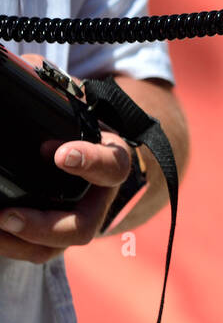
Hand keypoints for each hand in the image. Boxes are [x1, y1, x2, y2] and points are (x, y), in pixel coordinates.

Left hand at [0, 55, 131, 262]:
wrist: (86, 149)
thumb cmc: (74, 120)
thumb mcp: (70, 98)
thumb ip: (50, 82)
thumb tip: (24, 69)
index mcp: (110, 158)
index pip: (112, 165)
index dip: (90, 161)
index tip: (58, 153)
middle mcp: (97, 197)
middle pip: (82, 226)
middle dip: (45, 225)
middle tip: (9, 214)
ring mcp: (75, 221)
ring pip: (55, 248)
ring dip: (20, 242)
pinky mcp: (51, 236)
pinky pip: (34, 252)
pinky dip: (8, 246)